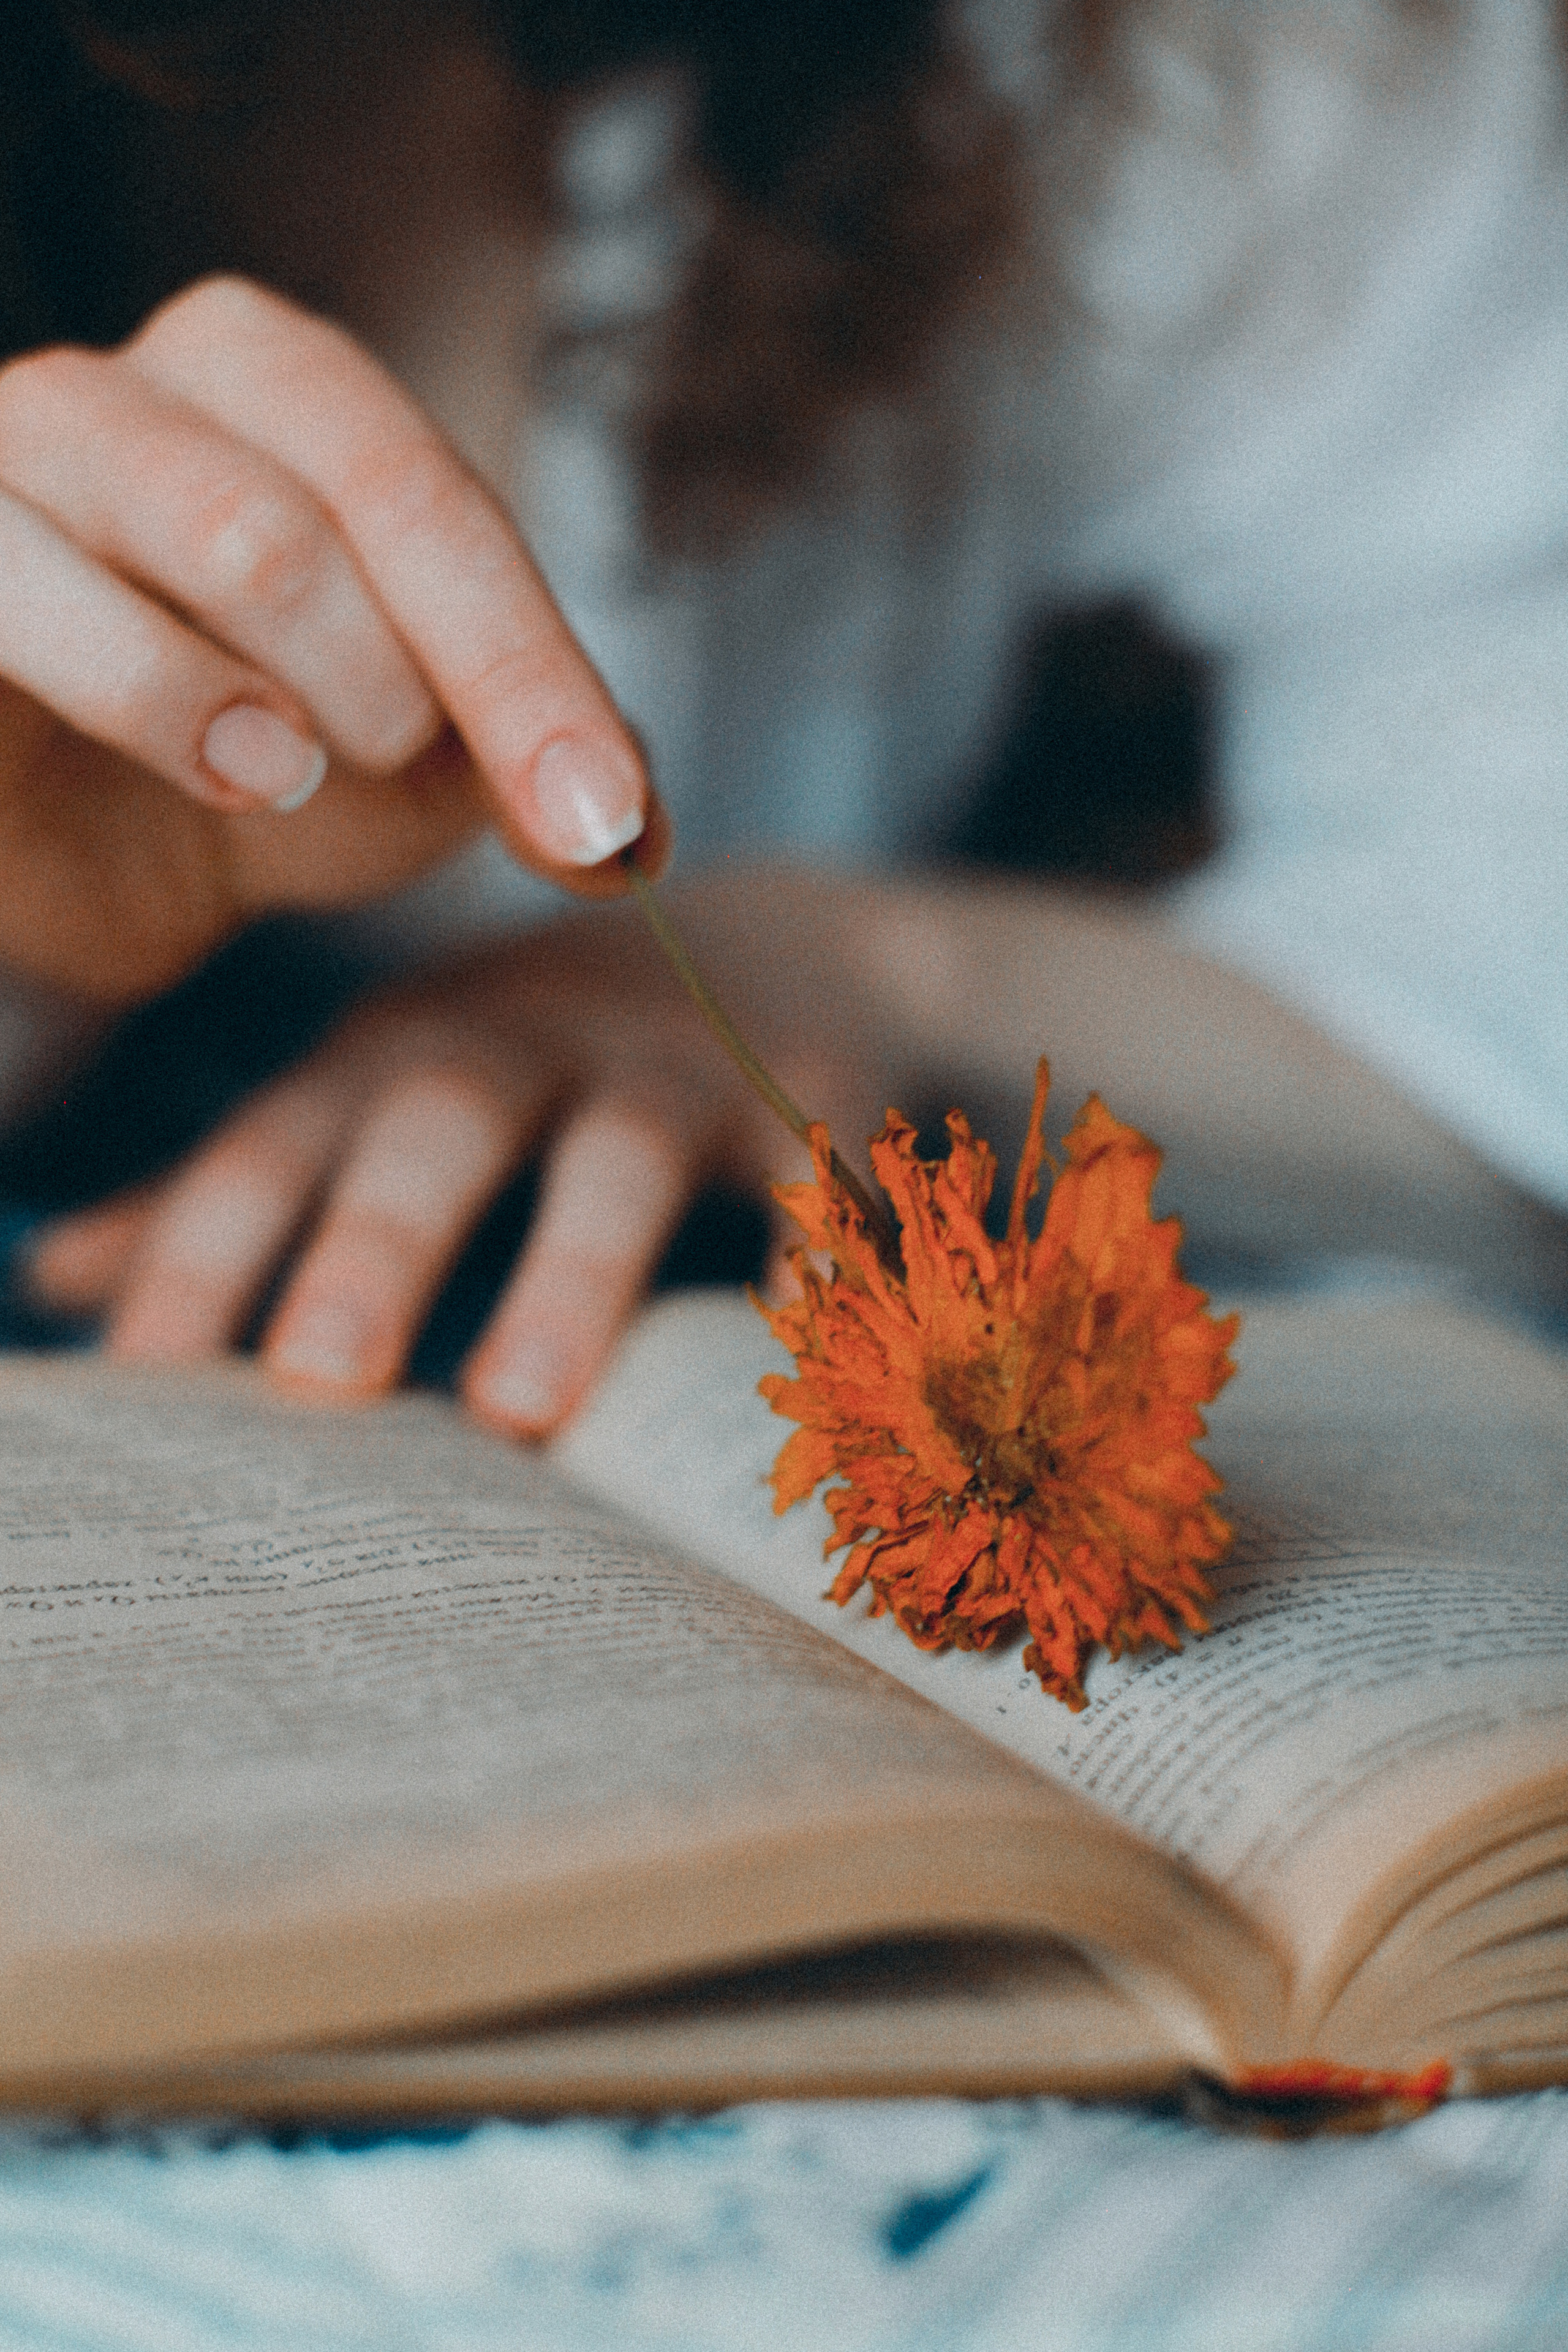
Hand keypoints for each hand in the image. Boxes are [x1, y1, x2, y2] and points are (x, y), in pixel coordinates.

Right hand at [0, 276, 660, 1004]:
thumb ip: (539, 773)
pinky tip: (226, 766)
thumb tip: (639, 845)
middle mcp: (141, 387)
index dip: (537, 672)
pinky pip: (47, 597)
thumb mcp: (418, 776)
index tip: (601, 823)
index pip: (442, 502)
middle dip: (438, 673)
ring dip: (313, 691)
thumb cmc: (247, 772)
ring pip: (235, 529)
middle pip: (360, 489)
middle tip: (404, 769)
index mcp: (277, 391)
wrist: (69, 857)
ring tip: (293, 774)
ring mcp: (16, 461)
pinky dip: (163, 696)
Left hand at [25, 881, 881, 1432]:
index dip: (203, 1257)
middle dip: (374, 1246)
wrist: (778, 941)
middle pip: (436, 1127)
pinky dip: (794, 1269)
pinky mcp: (807, 1098)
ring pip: (614, 1160)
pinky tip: (775, 1367)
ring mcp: (670, 1066)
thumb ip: (244, 1186)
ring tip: (522, 1410)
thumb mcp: (376, 1094)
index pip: (273, 1147)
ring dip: (565, 1277)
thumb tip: (56, 1283)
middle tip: (317, 1383)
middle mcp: (523, 1044)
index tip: (137, 1388)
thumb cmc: (533, 1059)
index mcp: (395, 1054)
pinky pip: (803, 1187)